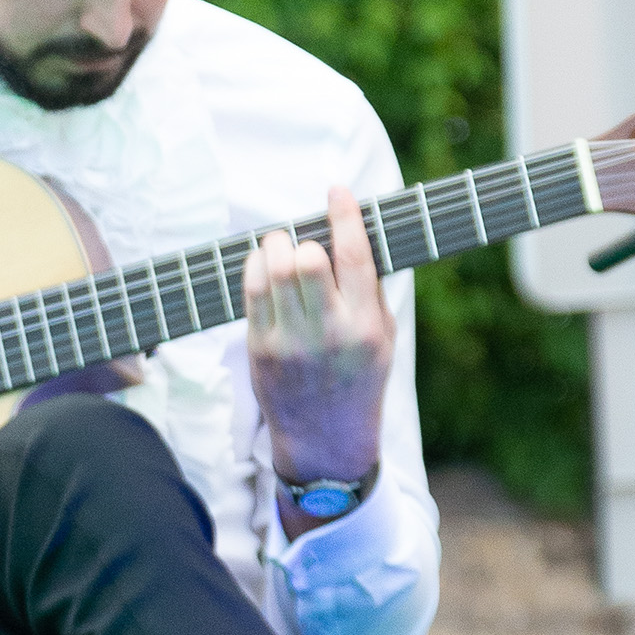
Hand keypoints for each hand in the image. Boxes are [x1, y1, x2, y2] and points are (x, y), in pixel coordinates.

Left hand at [243, 187, 392, 533]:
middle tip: (304, 240)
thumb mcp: (384, 339)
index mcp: (366, 329)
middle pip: (306, 258)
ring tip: (282, 248)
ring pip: (272, 269)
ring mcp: (289, 343)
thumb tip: (352, 231)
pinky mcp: (259, 349)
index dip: (343, 214)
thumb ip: (369, 290)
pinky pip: (250, 290)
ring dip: (275, 246)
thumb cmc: (358, 382)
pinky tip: (265, 266)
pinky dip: (256, 267)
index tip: (337, 191)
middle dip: (303, 238)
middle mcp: (327, 334)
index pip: (353, 255)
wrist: (325, 443)